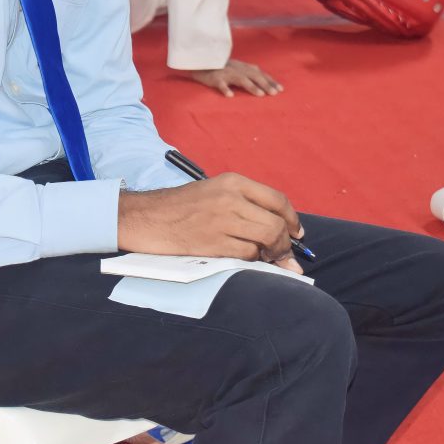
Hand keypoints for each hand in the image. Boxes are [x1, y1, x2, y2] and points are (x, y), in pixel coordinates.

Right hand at [118, 173, 303, 272]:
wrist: (147, 218)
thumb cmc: (181, 207)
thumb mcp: (214, 193)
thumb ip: (246, 207)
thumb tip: (283, 234)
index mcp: (232, 182)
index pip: (277, 200)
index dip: (292, 220)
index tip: (296, 233)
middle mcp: (231, 198)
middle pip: (276, 224)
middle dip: (285, 244)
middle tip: (283, 255)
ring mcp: (223, 221)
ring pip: (266, 240)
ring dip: (271, 255)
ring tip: (264, 258)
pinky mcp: (214, 243)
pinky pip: (248, 255)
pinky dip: (252, 261)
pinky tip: (243, 259)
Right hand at [183, 60, 282, 97]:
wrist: (202, 63)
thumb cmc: (222, 68)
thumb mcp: (238, 69)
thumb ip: (250, 74)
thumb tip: (266, 83)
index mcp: (244, 67)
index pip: (260, 74)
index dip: (270, 81)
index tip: (281, 90)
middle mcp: (237, 69)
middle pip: (254, 76)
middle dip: (265, 84)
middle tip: (274, 94)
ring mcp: (226, 73)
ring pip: (241, 79)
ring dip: (251, 86)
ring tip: (260, 95)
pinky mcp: (215, 78)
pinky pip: (221, 84)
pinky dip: (225, 89)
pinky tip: (230, 96)